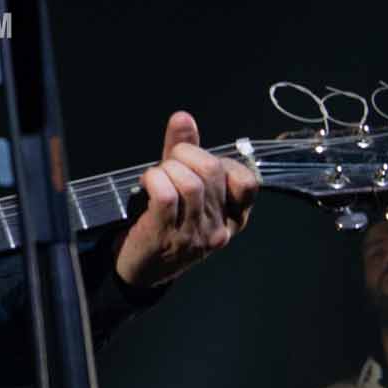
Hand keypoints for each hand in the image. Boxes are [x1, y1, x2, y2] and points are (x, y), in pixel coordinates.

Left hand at [114, 111, 257, 287]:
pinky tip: (147, 183)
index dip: (221, 161)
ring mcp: (193, 235)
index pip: (247, 181)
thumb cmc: (166, 223)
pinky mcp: (165, 237)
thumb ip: (184, 152)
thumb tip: (183, 117)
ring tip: (156, 175)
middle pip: (212, 172)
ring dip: (167, 168)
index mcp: (233, 217)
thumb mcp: (182, 187)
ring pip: (191, 183)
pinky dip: (155, 179)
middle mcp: (218, 228)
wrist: (140, 269)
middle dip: (186, 154)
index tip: (197, 164)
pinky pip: (167, 196)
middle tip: (168, 163)